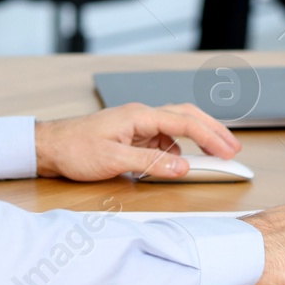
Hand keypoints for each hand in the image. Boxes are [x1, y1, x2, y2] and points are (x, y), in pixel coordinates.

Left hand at [34, 103, 241, 180]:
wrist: (50, 147)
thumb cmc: (75, 149)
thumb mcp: (113, 160)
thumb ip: (150, 164)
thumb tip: (183, 168)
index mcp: (139, 116)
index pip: (183, 122)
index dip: (210, 136)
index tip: (228, 151)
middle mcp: (141, 116)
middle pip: (186, 117)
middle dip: (212, 131)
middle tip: (233, 150)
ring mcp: (137, 125)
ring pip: (177, 126)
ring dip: (197, 140)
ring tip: (214, 157)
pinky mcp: (132, 135)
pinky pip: (163, 139)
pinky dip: (178, 149)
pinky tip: (180, 163)